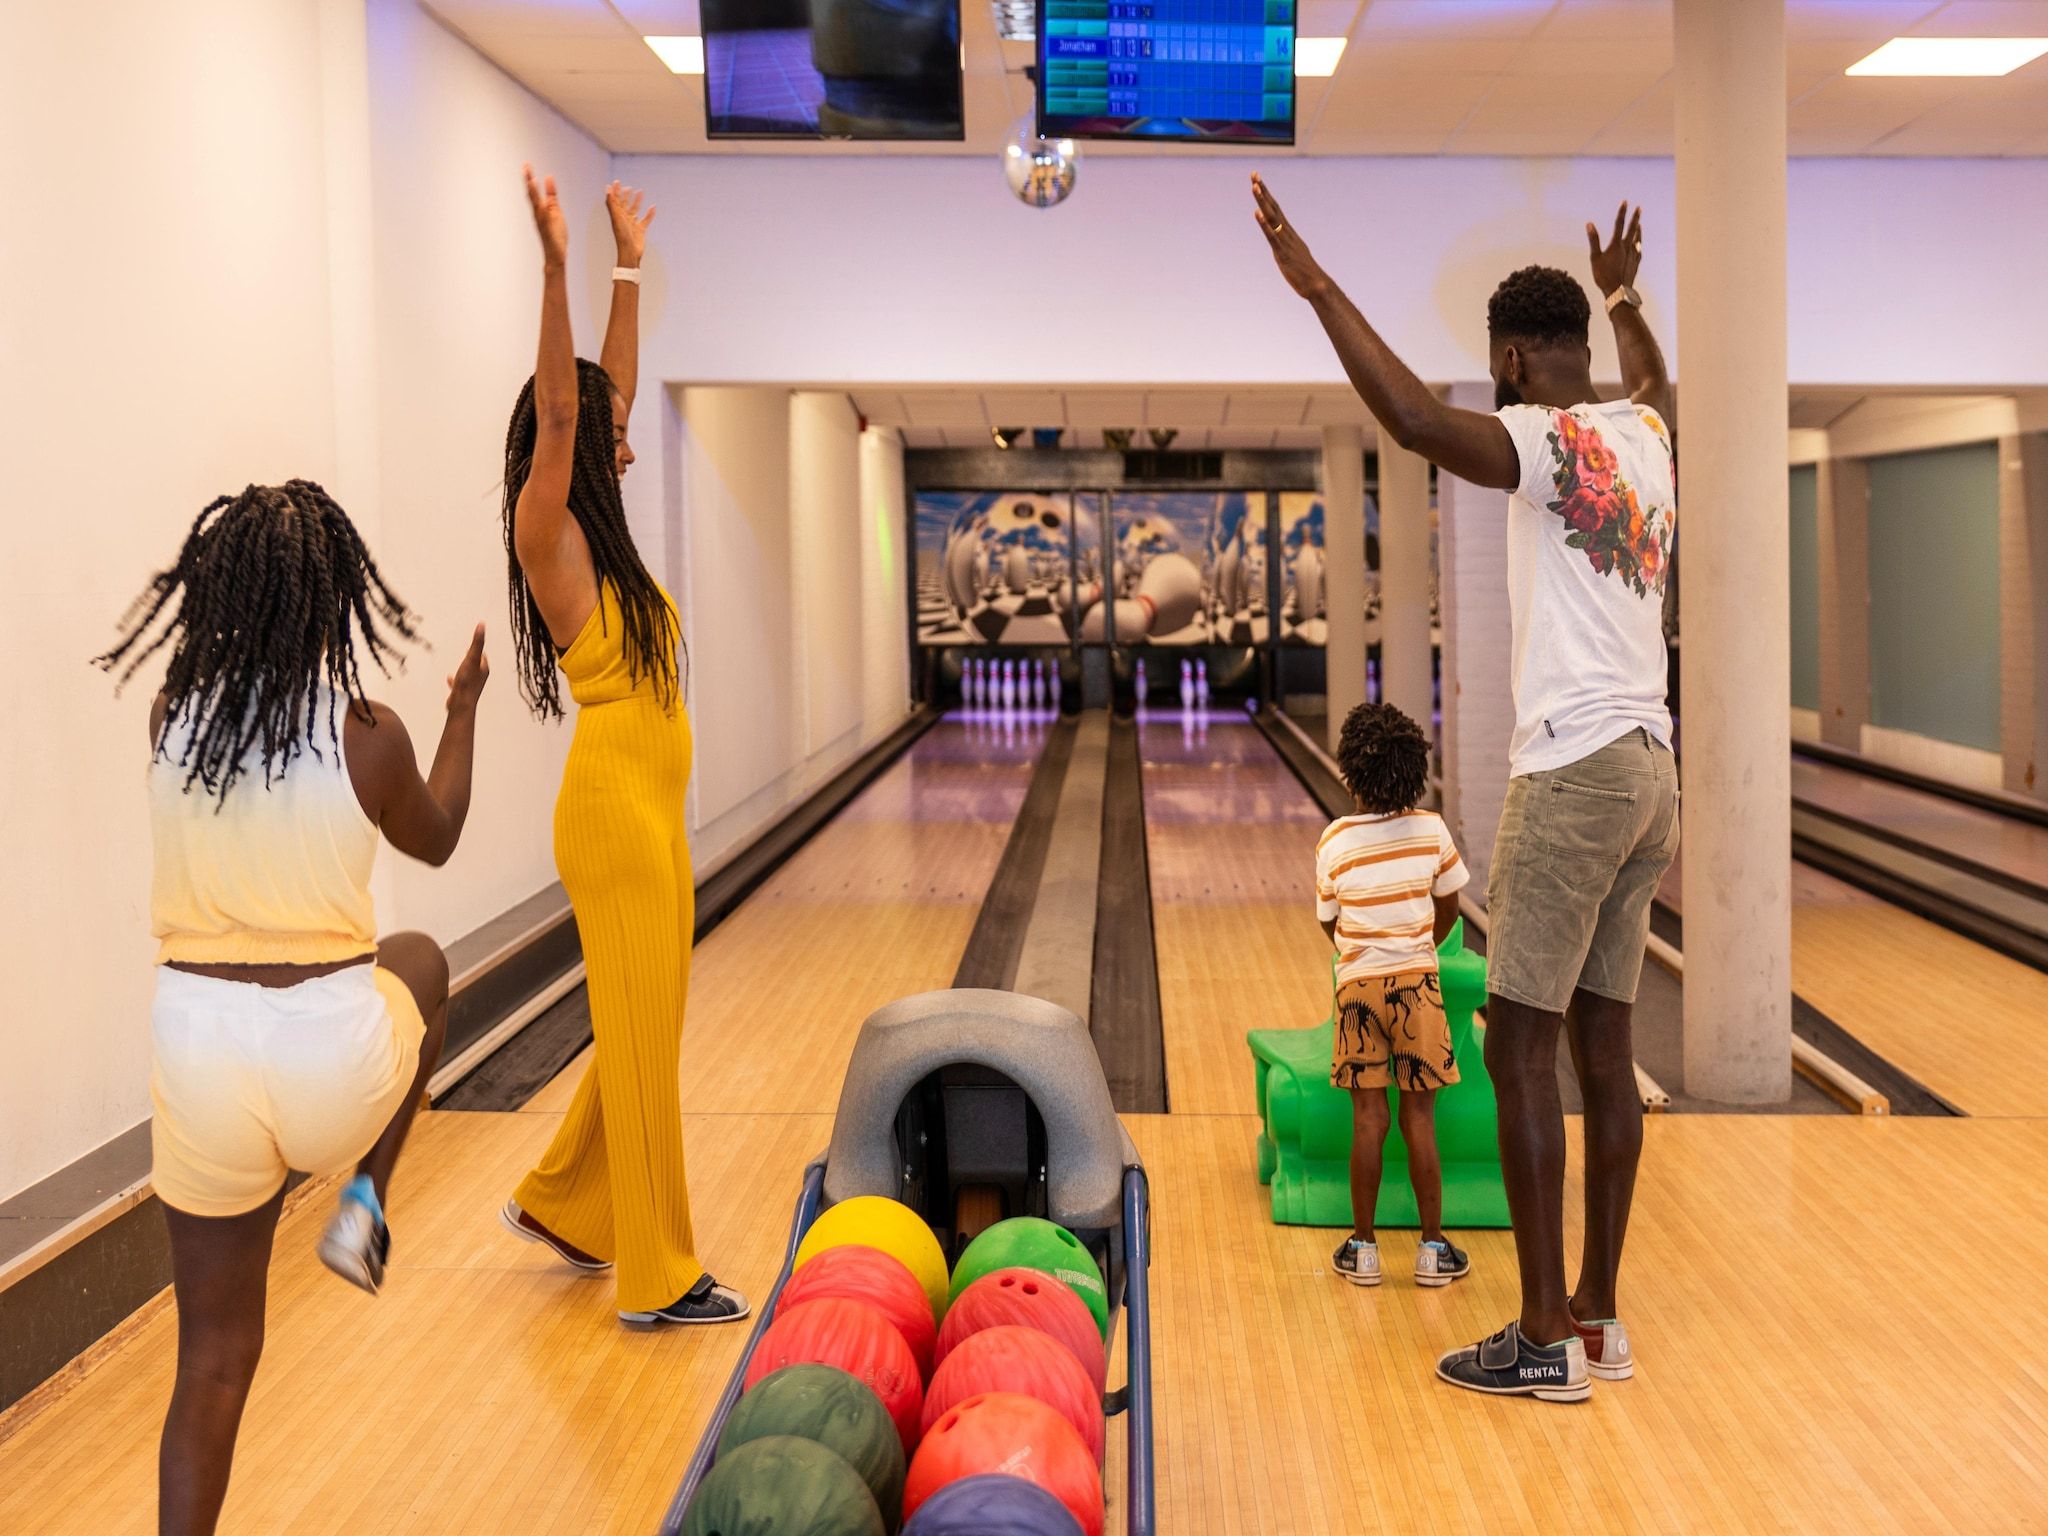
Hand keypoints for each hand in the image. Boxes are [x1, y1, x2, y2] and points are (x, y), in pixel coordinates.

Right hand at [446, 624, 489, 713]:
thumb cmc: (467, 682)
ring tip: (461, 665)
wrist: (461, 705)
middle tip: (470, 651)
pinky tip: (448, 678)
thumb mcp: (471, 658)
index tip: (477, 643)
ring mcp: (470, 687)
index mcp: (483, 670)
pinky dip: (455, 680)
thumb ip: (477, 642)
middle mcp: (479, 678)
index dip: (479, 649)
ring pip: (468, 675)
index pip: (483, 657)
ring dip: (465, 669)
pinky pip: (458, 685)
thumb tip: (482, 624)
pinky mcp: (461, 694)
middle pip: (477, 666)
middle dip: (473, 658)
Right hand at [524, 165, 568, 269]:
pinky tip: (540, 198)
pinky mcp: (547, 228)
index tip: (526, 166)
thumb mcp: (556, 211)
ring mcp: (541, 221)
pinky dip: (541, 206)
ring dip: (532, 190)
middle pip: (531, 194)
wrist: (556, 256)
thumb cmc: (556, 235)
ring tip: (530, 176)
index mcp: (540, 209)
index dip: (530, 179)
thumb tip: (549, 178)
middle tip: (525, 166)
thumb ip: (552, 195)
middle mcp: (538, 214)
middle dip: (528, 180)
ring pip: (535, 203)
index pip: (534, 191)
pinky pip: (543, 215)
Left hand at [605, 180, 656, 268]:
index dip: (615, 191)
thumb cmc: (622, 235)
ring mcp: (632, 224)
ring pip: (635, 210)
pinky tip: (653, 207)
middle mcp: (624, 219)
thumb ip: (612, 202)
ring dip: (637, 201)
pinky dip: (650, 214)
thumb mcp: (617, 217)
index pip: (615, 200)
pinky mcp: (640, 230)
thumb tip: (607, 188)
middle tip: (628, 187)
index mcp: (617, 215)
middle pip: (624, 204)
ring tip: (640, 192)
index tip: (617, 182)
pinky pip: (646, 220)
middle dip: (626, 195)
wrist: (630, 252)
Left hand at [1252, 174, 1329, 300]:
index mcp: (1288, 233)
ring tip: (1254, 187)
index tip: (1258, 180)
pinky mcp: (1282, 253)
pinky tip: (1257, 214)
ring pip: (1272, 218)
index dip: (1266, 195)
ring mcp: (1285, 242)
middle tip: (1254, 174)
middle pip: (1273, 207)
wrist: (1316, 285)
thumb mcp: (1292, 255)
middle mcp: (1287, 233)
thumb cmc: (1305, 272)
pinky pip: (1272, 236)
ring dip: (1263, 202)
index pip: (1275, 209)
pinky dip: (1264, 224)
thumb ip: (1285, 246)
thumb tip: (1280, 242)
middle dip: (1263, 190)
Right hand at [1586, 202, 1642, 297]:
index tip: (1625, 201)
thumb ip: (1594, 240)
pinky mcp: (1635, 264)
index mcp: (1617, 245)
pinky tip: (1638, 245)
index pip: (1619, 224)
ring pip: (1637, 239)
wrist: (1618, 292)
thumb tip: (1589, 224)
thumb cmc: (1604, 276)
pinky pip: (1638, 251)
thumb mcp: (1595, 258)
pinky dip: (1638, 245)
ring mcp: (1633, 256)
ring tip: (1640, 225)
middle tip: (1639, 208)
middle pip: (1632, 229)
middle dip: (1635, 218)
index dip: (1622, 212)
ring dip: (1638, 231)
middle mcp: (1627, 248)